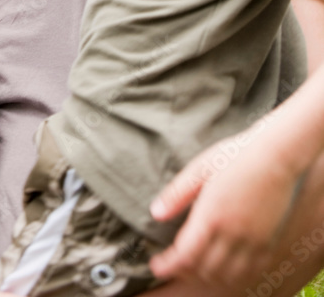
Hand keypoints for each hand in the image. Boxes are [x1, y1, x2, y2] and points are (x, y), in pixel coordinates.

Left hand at [149, 127, 297, 287]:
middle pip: (204, 269)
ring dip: (208, 276)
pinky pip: (250, 272)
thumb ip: (177, 194)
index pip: (185, 256)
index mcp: (211, 215)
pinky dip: (234, 276)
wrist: (276, 154)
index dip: (168, 266)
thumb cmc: (234, 156)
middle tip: (173, 263)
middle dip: (185, 270)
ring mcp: (252, 240)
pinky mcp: (268, 241)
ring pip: (227, 276)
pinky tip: (225, 268)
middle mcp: (232, 233)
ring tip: (196, 267)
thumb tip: (155, 214)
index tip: (156, 266)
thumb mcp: (200, 168)